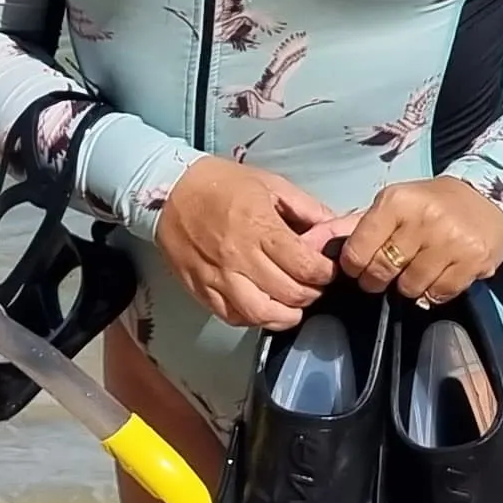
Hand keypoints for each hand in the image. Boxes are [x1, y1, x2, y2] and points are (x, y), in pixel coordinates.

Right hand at [155, 158, 344, 330]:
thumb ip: (305, 208)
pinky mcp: (201, 288)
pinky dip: (253, 318)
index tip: (327, 271)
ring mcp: (218, 276)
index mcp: (260, 227)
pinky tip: (262, 307)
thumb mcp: (270, 184)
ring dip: (285, 315)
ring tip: (292, 306)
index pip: (305, 266)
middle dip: (311, 294)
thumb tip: (333, 227)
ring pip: (261, 313)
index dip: (325, 274)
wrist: (169, 190)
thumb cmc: (219, 183)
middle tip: (313, 287)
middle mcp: (239, 256)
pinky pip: (232, 316)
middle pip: (289, 293)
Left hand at [331, 176, 502, 307]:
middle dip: (378, 279)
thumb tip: (307, 243)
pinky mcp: (473, 259)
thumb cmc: (427, 205)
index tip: (361, 267)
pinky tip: (437, 274)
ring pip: (410, 287)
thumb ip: (348, 228)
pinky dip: (433, 292)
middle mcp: (423, 218)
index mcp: (396, 201)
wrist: (484, 198)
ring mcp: (450, 240)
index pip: (358, 251)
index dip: (355, 267)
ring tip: (416, 269)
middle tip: (388, 272)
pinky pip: (438, 294)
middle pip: (382, 272)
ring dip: (408, 286)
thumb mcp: (388, 207)